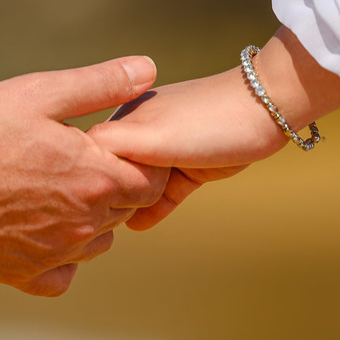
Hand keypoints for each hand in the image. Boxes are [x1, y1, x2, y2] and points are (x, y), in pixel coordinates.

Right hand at [0, 57, 167, 297]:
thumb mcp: (42, 93)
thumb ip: (101, 84)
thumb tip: (147, 68)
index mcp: (97, 178)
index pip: (151, 182)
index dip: (140, 164)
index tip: (113, 149)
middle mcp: (83, 224)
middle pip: (126, 212)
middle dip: (113, 188)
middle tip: (78, 164)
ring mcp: (55, 255)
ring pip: (97, 244)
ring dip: (89, 222)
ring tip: (55, 193)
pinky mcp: (23, 275)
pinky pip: (62, 277)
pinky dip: (58, 259)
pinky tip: (38, 232)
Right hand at [89, 66, 284, 229]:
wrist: (268, 108)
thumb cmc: (207, 119)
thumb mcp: (149, 133)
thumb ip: (112, 144)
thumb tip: (76, 165)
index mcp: (125, 120)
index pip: (91, 155)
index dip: (80, 177)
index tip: (71, 203)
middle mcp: (141, 134)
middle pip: (113, 174)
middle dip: (104, 196)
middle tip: (93, 223)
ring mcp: (167, 151)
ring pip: (139, 187)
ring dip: (128, 206)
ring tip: (111, 230)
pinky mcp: (190, 167)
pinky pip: (164, 195)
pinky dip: (151, 211)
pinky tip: (138, 226)